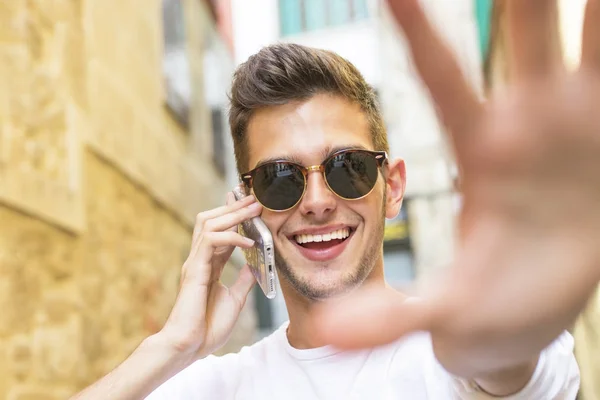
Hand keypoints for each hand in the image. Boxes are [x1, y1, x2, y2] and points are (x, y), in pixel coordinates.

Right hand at [157, 193, 260, 362]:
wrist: (190, 347)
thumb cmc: (207, 328)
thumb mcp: (235, 300)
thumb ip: (244, 280)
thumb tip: (256, 265)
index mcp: (208, 265)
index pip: (220, 232)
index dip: (234, 216)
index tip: (249, 204)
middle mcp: (200, 259)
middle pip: (212, 220)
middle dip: (234, 207)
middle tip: (254, 199)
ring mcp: (195, 262)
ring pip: (208, 223)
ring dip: (232, 214)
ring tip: (253, 209)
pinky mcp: (195, 270)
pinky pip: (211, 241)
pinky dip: (231, 237)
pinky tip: (248, 241)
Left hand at [316, 0, 599, 376]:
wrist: (536, 319)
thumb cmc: (488, 310)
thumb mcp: (442, 315)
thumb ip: (389, 318)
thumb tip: (331, 334)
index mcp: (480, 150)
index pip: (444, 78)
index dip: (419, 29)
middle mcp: (526, 124)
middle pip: (521, 33)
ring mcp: (575, 127)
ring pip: (583, 41)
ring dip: (588, 4)